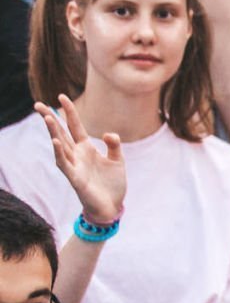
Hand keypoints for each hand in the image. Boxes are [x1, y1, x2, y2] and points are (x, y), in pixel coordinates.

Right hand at [35, 95, 124, 224]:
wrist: (112, 206)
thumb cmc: (112, 184)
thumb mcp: (118, 161)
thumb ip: (114, 145)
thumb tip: (109, 134)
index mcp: (86, 148)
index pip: (75, 126)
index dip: (69, 112)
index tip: (62, 96)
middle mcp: (77, 155)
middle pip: (61, 133)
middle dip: (50, 119)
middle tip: (38, 104)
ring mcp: (74, 166)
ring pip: (60, 146)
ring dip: (53, 132)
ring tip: (47, 118)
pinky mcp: (75, 178)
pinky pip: (65, 164)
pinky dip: (60, 153)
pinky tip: (56, 141)